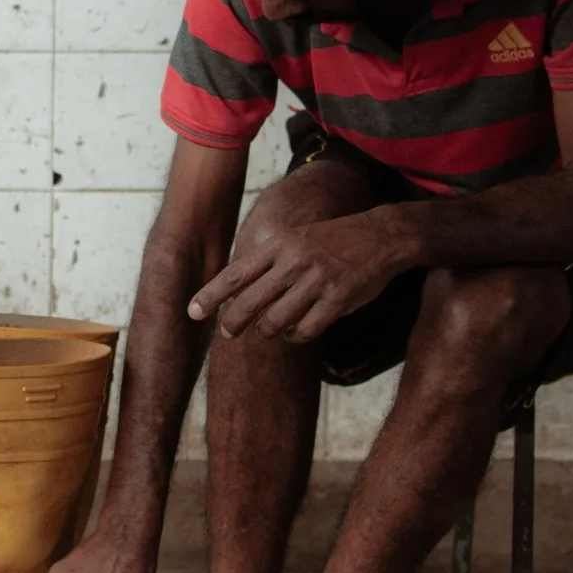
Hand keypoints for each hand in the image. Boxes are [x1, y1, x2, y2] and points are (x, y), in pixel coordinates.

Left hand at [187, 209, 408, 342]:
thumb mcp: (295, 239)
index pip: (236, 274)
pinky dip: (296, 336)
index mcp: (280, 244)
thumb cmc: (330, 241)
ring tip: (269, 329)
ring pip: (275, 322)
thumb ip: (268, 263)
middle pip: (250, 303)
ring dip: (268, 331)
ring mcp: (317, 281)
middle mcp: (295, 262)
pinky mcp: (338, 300)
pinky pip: (305, 331)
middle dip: (233, 323)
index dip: (211, 296)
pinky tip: (296, 332)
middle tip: (228, 333)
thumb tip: (234, 292)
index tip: (192, 312)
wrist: (380, 235)